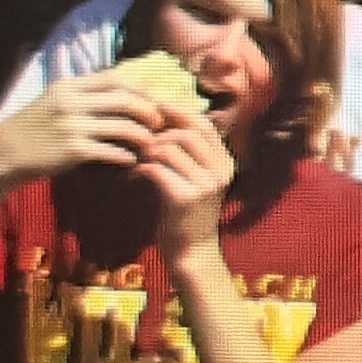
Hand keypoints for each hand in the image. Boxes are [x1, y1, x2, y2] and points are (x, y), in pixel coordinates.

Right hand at [0, 74, 175, 191]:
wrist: (0, 155)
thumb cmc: (32, 129)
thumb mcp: (52, 101)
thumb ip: (82, 94)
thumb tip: (121, 88)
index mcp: (67, 87)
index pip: (115, 78)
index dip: (141, 89)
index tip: (154, 100)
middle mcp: (70, 103)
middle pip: (125, 100)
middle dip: (149, 111)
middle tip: (160, 123)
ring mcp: (71, 127)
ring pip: (123, 126)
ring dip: (143, 136)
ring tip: (150, 144)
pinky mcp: (72, 151)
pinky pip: (112, 151)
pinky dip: (127, 156)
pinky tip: (132, 160)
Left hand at [131, 107, 238, 255]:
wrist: (192, 252)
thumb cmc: (187, 214)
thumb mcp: (197, 180)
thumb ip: (189, 155)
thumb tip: (164, 124)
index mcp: (226, 163)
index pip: (204, 124)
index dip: (178, 113)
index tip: (155, 110)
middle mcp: (221, 171)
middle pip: (189, 132)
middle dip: (161, 132)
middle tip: (142, 140)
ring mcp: (206, 185)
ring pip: (171, 148)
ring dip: (149, 150)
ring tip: (139, 159)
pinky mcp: (186, 198)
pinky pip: (158, 169)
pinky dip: (142, 168)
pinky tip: (136, 175)